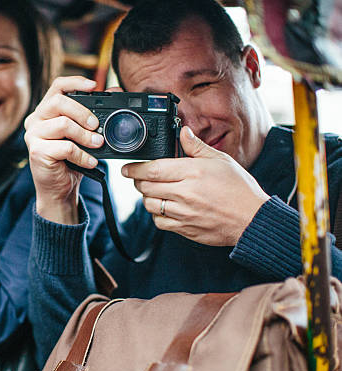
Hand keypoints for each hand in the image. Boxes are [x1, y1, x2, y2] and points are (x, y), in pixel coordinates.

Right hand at [23, 76, 103, 223]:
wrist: (58, 189)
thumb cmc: (69, 160)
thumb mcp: (83, 135)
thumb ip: (94, 115)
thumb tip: (116, 91)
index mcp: (45, 111)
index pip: (57, 86)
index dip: (75, 82)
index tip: (94, 86)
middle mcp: (35, 120)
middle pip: (59, 102)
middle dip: (83, 112)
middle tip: (97, 126)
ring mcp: (33, 136)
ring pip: (63, 124)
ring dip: (85, 136)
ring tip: (98, 145)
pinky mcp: (37, 152)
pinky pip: (65, 147)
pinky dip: (83, 155)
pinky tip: (91, 161)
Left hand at [122, 127, 269, 245]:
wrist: (252, 219)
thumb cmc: (239, 189)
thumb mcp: (220, 161)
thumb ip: (197, 147)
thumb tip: (183, 132)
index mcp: (192, 172)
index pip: (152, 169)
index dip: (134, 168)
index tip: (127, 168)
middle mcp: (184, 193)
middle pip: (145, 187)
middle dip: (138, 181)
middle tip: (139, 177)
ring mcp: (183, 213)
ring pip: (149, 204)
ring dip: (147, 197)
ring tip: (154, 190)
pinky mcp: (184, 228)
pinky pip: (159, 222)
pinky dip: (157, 214)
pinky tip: (164, 207)